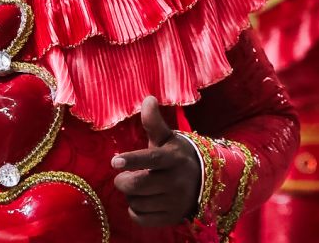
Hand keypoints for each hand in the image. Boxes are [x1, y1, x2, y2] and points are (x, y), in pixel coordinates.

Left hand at [111, 96, 200, 226]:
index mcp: (172, 158)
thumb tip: (148, 99)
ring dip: (130, 195)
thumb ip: (154, 122)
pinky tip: (141, 200)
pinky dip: (135, 210)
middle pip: (138, 185)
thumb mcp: (167, 137)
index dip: (132, 160)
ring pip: (137, 202)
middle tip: (122, 175)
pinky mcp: (171, 218)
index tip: (114, 161)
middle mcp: (175, 182)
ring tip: (137, 187)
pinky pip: (141, 219)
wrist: (204, 181)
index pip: (150, 160)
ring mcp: (174, 203)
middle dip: (123, 180)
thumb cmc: (176, 155)